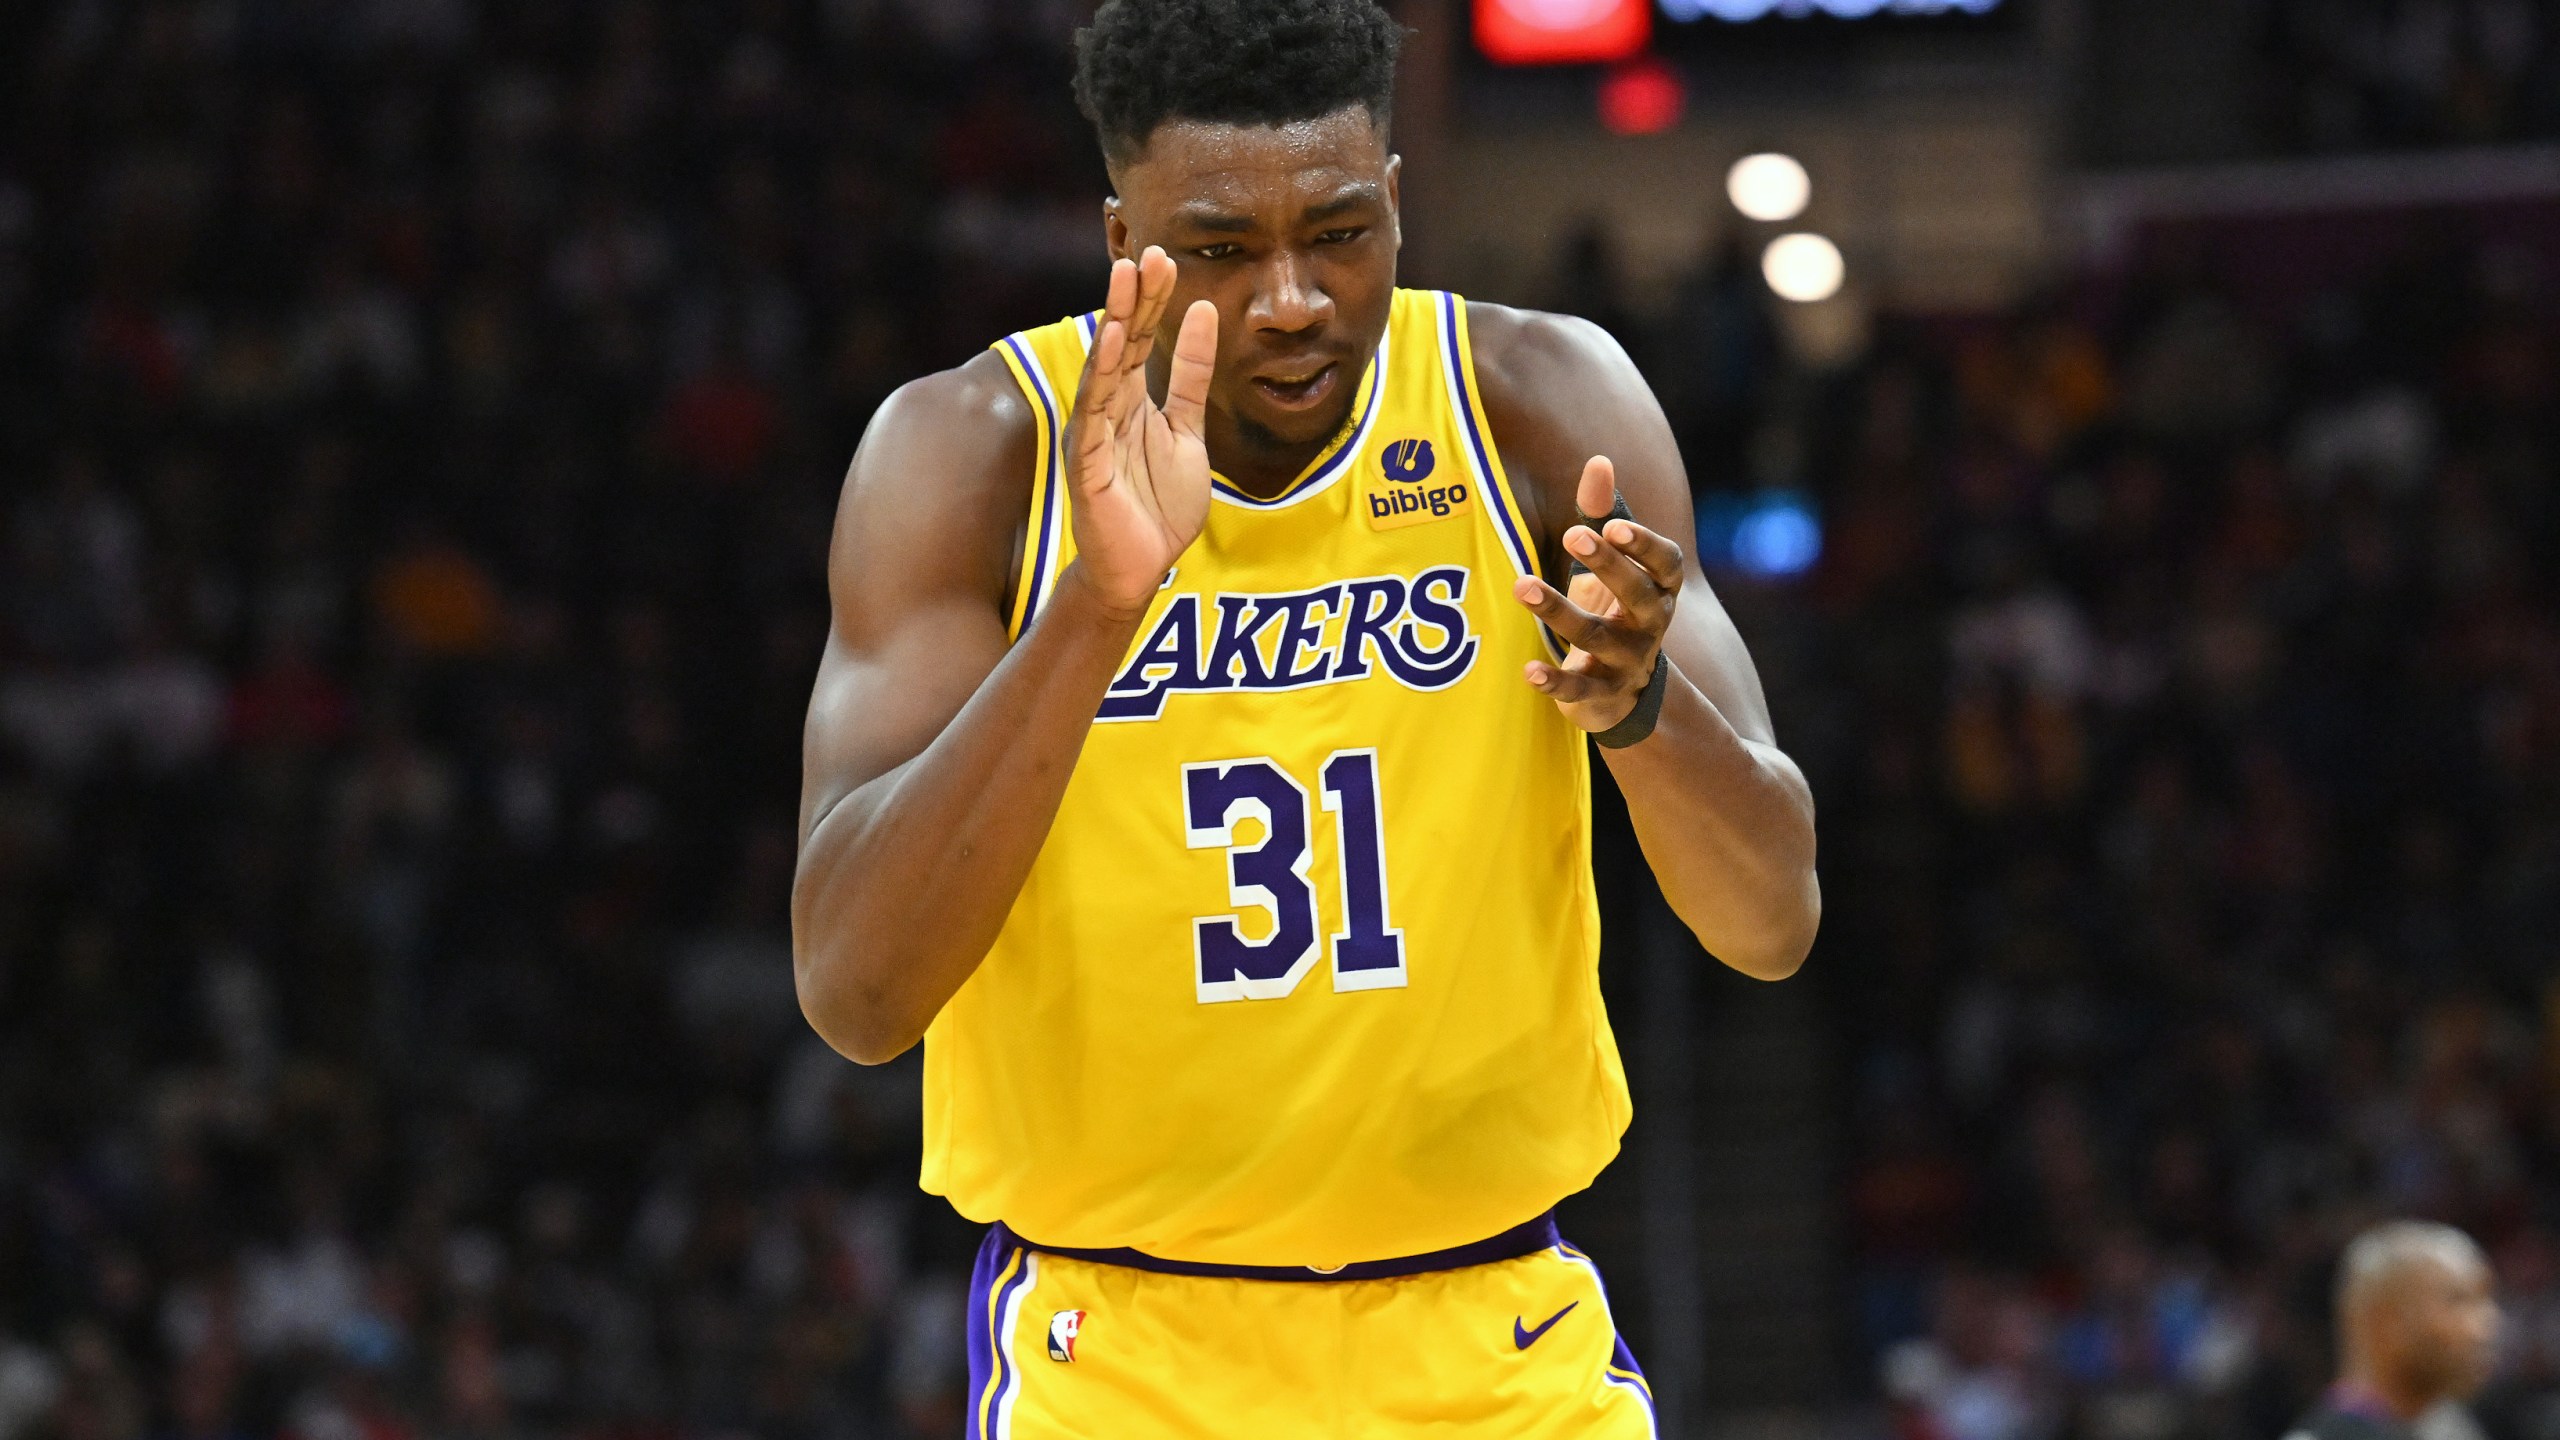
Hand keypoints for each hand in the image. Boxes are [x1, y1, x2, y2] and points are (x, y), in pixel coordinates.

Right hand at [1061, 247, 1218, 621]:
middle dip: (1133, 299)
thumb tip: (1204, 314)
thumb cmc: (1158, 503)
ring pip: (1103, 369)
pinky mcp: (1087, 463)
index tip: (1165, 259)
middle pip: (1119, 343)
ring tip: (1124, 280)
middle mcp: (1108, 409)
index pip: (1140, 340)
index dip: (1153, 301)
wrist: (1141, 568)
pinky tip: (1108, 346)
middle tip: (1146, 254)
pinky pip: (1094, 415)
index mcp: (1132, 400)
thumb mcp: (1187, 430)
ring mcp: (1094, 434)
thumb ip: (1190, 377)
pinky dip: (1100, 379)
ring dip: (1113, 323)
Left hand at [1511, 455, 1683, 731]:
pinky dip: (1554, 681)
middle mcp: (1650, 625)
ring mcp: (1626, 662)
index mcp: (1659, 590)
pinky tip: (1528, 670)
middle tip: (1571, 533)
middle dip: (1607, 565)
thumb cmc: (1615, 608)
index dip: (1645, 545)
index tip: (1614, 524)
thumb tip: (1599, 460)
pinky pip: (1578, 689)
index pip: (1666, 564)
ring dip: (1559, 611)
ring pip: (1597, 637)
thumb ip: (1605, 516)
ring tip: (1522, 584)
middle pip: (1636, 594)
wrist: (1625, 692)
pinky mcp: (1600, 695)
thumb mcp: (1612, 564)